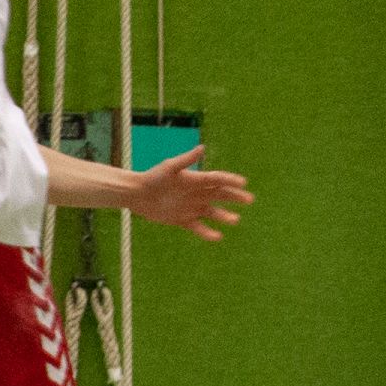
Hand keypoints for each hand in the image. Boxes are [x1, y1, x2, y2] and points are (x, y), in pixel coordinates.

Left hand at [131, 145, 253, 240]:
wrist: (136, 194)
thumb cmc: (152, 178)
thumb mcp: (169, 167)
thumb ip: (186, 160)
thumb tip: (202, 148)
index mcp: (196, 179)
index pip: (218, 179)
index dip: (231, 180)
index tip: (243, 183)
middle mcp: (197, 193)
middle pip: (221, 195)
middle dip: (235, 197)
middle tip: (249, 199)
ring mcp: (191, 207)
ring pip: (213, 212)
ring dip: (224, 216)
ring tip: (235, 220)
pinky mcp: (183, 220)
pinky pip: (199, 227)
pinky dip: (208, 232)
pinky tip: (217, 237)